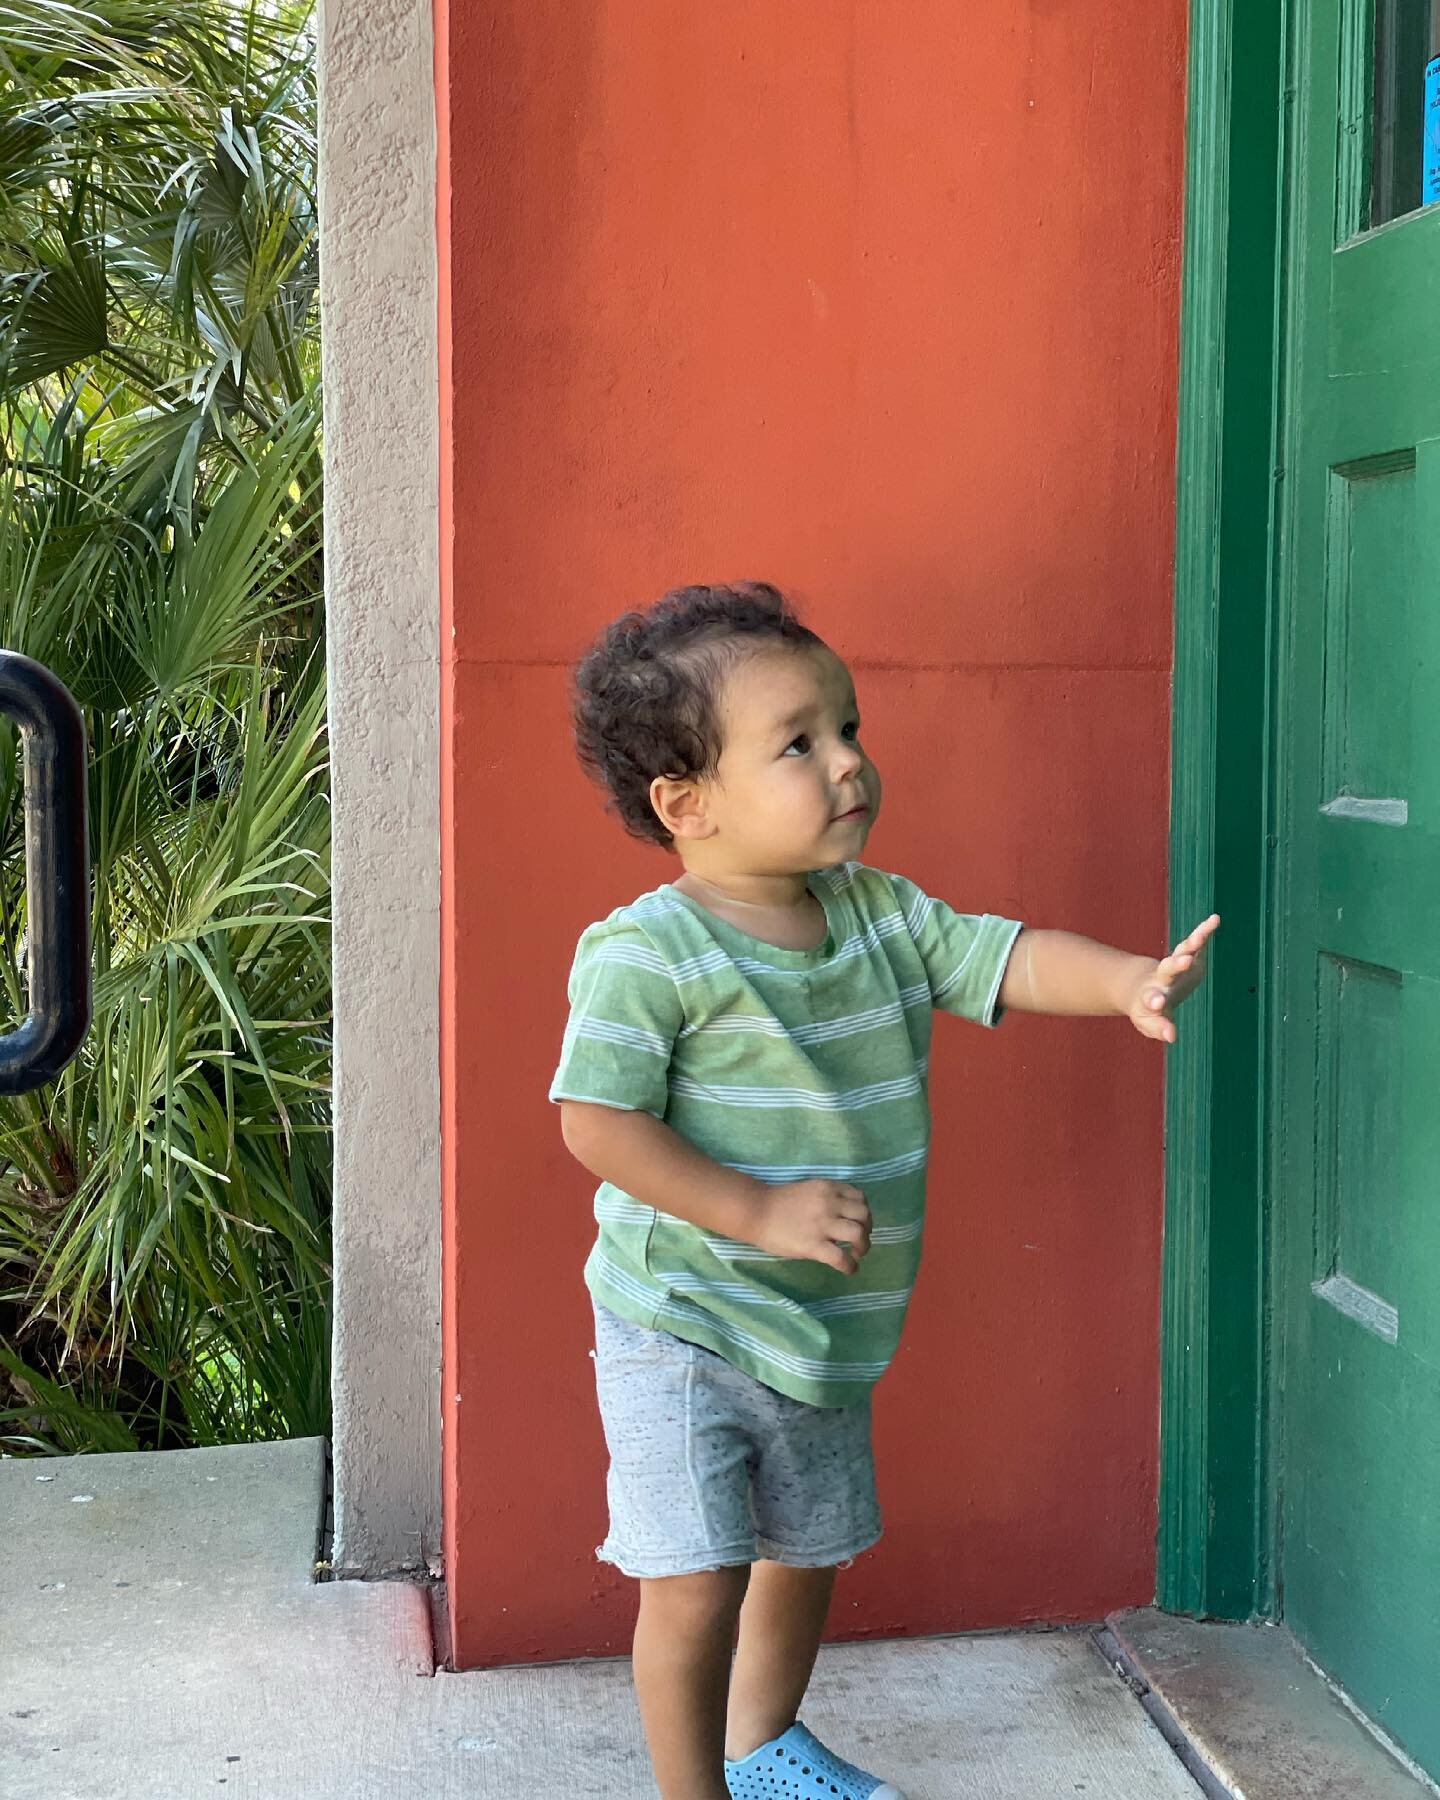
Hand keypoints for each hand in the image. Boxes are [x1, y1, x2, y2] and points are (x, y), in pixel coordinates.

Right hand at [752, 1179, 871, 1274]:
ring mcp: (822, 1224)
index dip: (864, 1212)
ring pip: (858, 1234)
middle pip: (864, 1215)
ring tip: (856, 1254)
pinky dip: (850, 1266)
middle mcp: (830, 1203)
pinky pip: (841, 1258)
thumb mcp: (808, 1190)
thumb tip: (844, 1216)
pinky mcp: (814, 1245)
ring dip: (863, 1247)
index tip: (859, 1222)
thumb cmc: (777, 1203)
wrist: (755, 1211)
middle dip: (867, 1230)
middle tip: (859, 1241)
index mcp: (828, 1188)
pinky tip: (849, 1269)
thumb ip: (827, 1198)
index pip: (860, 1197)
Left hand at [1128, 913, 1219, 1043]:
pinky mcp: (1186, 955)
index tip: (1157, 1004)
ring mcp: (1174, 964)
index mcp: (1151, 996)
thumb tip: (1171, 1037)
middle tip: (1184, 961)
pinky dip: (1204, 931)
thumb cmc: (1146, 1009)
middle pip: (1168, 969)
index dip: (1156, 1002)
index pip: (1153, 998)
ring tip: (1198, 938)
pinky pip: (1196, 942)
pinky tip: (1215, 919)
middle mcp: (1162, 977)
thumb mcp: (1148, 1022)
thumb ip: (1158, 1028)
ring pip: (1181, 952)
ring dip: (1190, 945)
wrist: (1139, 986)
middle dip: (1176, 965)